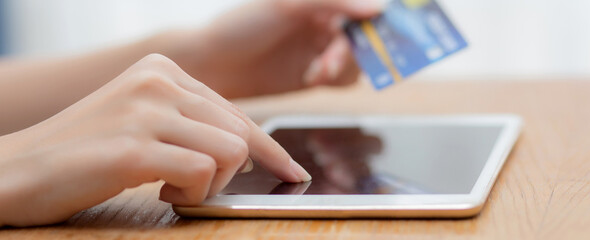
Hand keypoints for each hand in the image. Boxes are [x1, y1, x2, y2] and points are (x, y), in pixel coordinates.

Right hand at [0, 54, 310, 228]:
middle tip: (191, 187)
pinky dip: (192, 197)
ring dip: (210, 185)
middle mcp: (159, 81)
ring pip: (232, 153)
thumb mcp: (141, 120)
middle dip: (229, 173)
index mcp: (163, 70)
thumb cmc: (84, 153)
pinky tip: (161, 194)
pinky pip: (203, 175)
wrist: (13, 171)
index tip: (291, 172)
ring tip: (171, 189)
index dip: (270, 149)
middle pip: (241, 134)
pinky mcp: (134, 148)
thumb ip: (189, 122)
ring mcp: (146, 111)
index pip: (238, 113)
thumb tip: (248, 146)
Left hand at [171, 0, 382, 97]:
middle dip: (350, 50)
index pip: (360, 9)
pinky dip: (333, 79)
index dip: (372, 22)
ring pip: (354, 58)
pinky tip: (311, 78)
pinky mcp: (313, 74)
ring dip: (343, 66)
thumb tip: (379, 7)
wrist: (210, 64)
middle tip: (329, 61)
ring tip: (317, 72)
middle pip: (361, 36)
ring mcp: (318, 48)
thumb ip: (334, 1)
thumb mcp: (287, 5)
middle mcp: (322, 21)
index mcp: (319, 1)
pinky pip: (340, 78)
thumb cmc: (241, 25)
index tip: (377, 36)